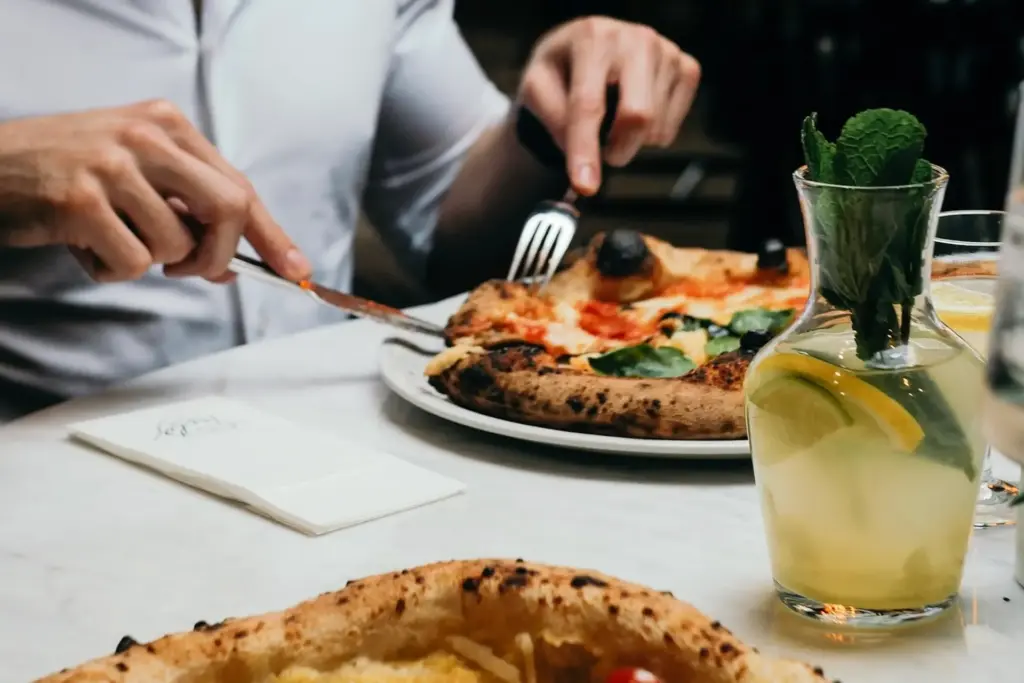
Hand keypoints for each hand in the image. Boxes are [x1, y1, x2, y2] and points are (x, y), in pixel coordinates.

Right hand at [0, 100, 311, 281]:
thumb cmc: (67, 172)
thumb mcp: (134, 170)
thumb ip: (187, 207)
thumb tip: (234, 264)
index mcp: (167, 123)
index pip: (239, 186)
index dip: (271, 235)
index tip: (295, 271)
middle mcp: (146, 136)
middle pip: (229, 209)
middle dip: (221, 255)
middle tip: (192, 270)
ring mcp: (113, 166)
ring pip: (178, 246)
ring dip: (148, 261)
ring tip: (109, 238)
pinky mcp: (81, 202)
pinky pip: (133, 264)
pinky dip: (111, 270)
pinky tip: (83, 246)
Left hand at [518, 17, 700, 195]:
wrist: (588, 47)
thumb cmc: (561, 69)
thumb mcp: (537, 87)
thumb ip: (552, 119)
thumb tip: (578, 155)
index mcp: (592, 39)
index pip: (588, 104)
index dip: (585, 149)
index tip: (585, 185)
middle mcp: (635, 39)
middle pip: (638, 115)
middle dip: (618, 150)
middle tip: (603, 154)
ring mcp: (666, 52)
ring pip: (656, 127)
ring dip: (631, 142)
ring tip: (613, 121)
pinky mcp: (687, 69)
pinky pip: (672, 127)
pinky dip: (651, 135)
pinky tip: (634, 113)